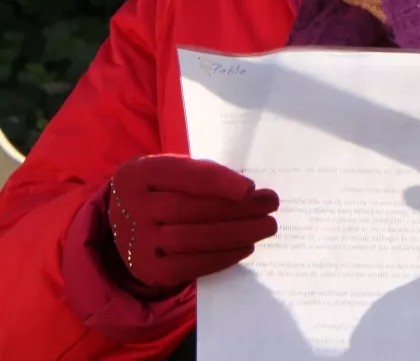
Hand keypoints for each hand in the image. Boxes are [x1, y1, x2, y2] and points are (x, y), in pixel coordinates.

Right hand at [106, 155, 278, 292]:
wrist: (125, 225)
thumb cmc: (163, 191)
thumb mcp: (172, 172)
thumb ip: (202, 176)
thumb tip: (250, 193)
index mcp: (138, 174)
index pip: (182, 175)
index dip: (218, 181)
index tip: (251, 188)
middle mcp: (130, 208)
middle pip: (190, 209)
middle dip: (237, 208)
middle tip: (271, 205)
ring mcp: (135, 242)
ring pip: (192, 239)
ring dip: (236, 233)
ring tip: (265, 226)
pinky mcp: (146, 270)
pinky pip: (189, 266)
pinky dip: (222, 257)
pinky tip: (245, 247)